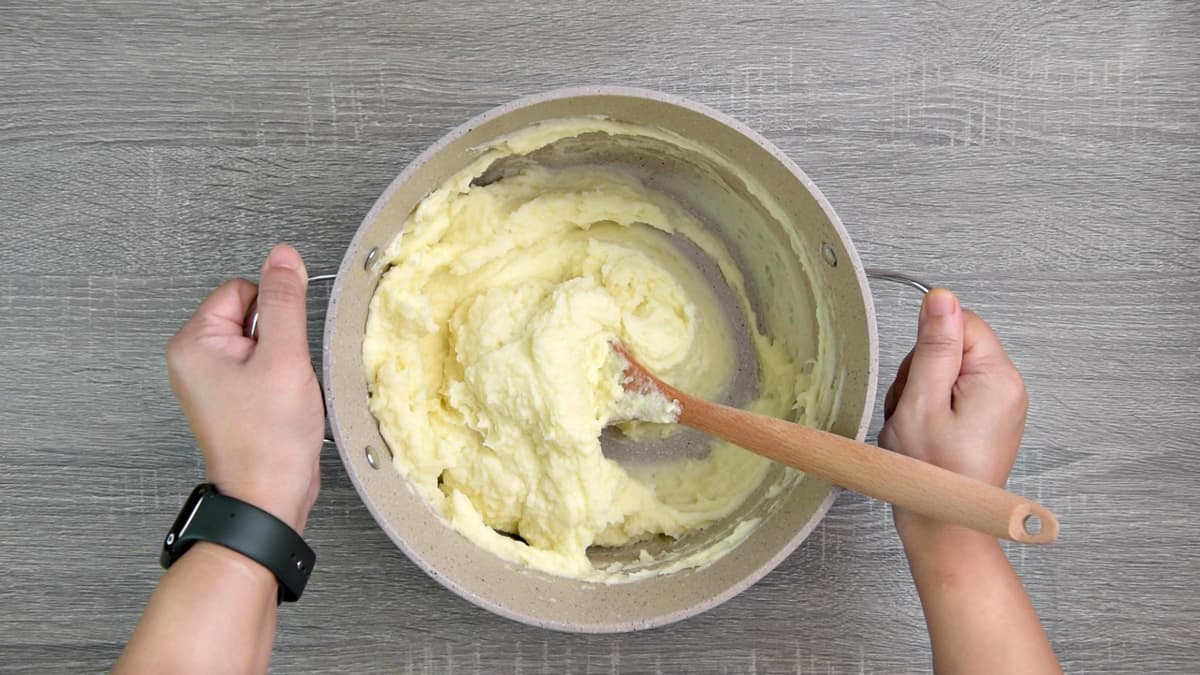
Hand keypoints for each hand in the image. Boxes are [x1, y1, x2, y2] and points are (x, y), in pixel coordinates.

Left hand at [166, 244, 323, 532]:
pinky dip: (281, 380)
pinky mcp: (232, 398)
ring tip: (281, 394)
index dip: (275, 314)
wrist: (268, 496)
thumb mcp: (283, 357)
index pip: (244, 290)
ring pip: (263, 342)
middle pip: (253, 314)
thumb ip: (285, 300)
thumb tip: (283, 255)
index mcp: (194, 342)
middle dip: (280, 340)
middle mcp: (194, 359)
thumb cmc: (269, 436)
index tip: (280, 350)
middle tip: (281, 376)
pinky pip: (263, 367)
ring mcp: (212, 381)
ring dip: (283, 362)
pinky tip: (282, 404)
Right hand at [879, 288, 1027, 536]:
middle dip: (920, 372)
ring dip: (920, 393)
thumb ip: (934, 345)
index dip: (928, 346)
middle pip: (953, 346)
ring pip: (947, 371)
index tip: (917, 381)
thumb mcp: (922, 400)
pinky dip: (930, 409)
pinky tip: (924, 433)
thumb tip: (942, 297)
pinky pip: (952, 394)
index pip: (961, 323)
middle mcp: (1008, 389)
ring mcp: (999, 406)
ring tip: (916, 427)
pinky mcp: (987, 420)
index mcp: (998, 379)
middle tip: (912, 410)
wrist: (942, 526)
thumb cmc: (930, 471)